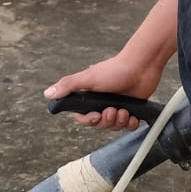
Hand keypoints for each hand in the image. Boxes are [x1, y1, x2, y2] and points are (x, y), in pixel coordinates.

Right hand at [43, 53, 159, 130]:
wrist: (142, 65)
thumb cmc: (116, 69)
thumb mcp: (88, 77)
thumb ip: (68, 86)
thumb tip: (48, 94)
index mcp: (90, 96)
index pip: (82, 117)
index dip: (88, 120)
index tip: (95, 115)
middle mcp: (102, 102)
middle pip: (99, 124)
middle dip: (107, 121)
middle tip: (113, 110)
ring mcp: (117, 106)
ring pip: (114, 126)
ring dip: (119, 121)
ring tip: (124, 109)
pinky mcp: (132, 109)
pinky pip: (128, 126)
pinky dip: (131, 123)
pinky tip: (133, 115)